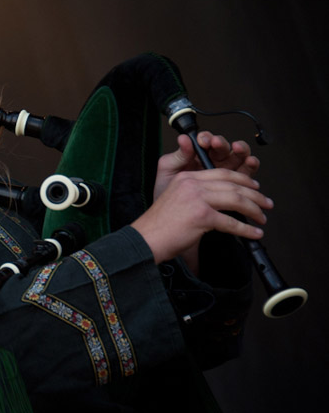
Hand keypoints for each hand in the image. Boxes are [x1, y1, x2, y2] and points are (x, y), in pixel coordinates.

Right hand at [132, 132, 270, 267]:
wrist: (146, 238)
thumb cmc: (160, 225)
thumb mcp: (175, 199)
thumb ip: (196, 194)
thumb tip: (221, 199)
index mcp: (186, 178)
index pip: (222, 173)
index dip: (243, 179)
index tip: (254, 187)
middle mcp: (192, 184)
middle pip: (233, 184)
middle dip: (255, 195)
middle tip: (266, 203)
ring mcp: (196, 198)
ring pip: (236, 200)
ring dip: (254, 210)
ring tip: (262, 218)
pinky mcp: (201, 215)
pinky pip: (231, 222)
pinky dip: (246, 229)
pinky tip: (253, 234)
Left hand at [154, 132, 259, 199]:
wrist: (174, 218)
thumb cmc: (168, 193)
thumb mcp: (168, 173)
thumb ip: (177, 156)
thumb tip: (183, 138)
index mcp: (197, 155)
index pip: (205, 141)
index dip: (206, 138)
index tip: (203, 140)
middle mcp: (214, 161)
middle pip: (224, 147)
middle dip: (223, 144)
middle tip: (219, 144)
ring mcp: (227, 171)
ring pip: (238, 156)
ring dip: (241, 151)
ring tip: (238, 149)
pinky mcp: (237, 183)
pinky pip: (247, 172)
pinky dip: (251, 165)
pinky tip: (250, 162)